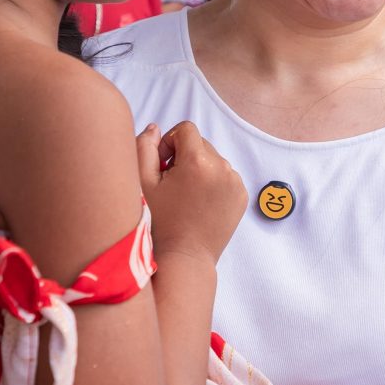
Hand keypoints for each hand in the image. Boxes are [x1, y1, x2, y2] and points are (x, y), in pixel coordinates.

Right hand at [136, 122, 246, 265]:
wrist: (185, 256)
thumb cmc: (160, 221)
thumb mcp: (143, 182)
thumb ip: (144, 147)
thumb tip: (155, 128)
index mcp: (198, 161)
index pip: (186, 130)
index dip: (169, 143)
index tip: (163, 165)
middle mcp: (222, 168)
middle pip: (200, 144)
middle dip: (184, 157)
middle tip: (172, 184)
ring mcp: (235, 182)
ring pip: (213, 160)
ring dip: (199, 170)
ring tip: (186, 196)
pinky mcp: (242, 195)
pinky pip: (225, 176)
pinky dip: (213, 183)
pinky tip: (200, 204)